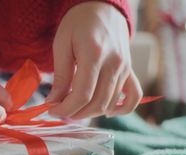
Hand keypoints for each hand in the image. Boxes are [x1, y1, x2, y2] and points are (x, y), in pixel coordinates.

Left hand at [47, 1, 141, 118]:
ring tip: (73, 108)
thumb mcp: (62, 44)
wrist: (102, 8)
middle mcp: (114, 64)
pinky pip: (133, 97)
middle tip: (59, 111)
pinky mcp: (130, 71)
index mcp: (94, 55)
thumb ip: (60, 75)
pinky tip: (104, 111)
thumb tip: (53, 101)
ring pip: (109, 104)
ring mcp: (125, 69)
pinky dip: (121, 109)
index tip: (52, 110)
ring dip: (90, 113)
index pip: (82, 94)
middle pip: (96, 103)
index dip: (66, 109)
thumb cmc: (78, 24)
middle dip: (75, 113)